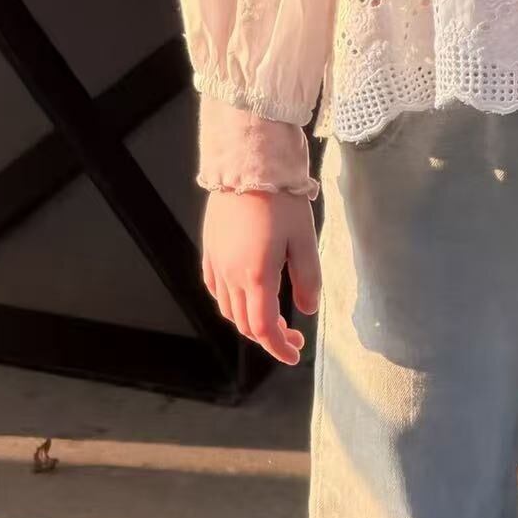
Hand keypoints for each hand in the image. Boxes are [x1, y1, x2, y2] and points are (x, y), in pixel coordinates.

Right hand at [201, 189, 321, 364]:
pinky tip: (245, 294)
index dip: (279, 347)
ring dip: (248, 321)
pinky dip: (230, 302)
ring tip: (272, 316)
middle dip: (268, 336)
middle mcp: (230, 275)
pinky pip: (215, 288)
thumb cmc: (281, 199)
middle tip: (292, 335)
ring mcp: (216, 262)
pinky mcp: (209, 248)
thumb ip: (307, 278)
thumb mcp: (304, 239)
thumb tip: (307, 310)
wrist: (248, 164)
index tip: (295, 354)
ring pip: (227, 309)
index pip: (263, 328)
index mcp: (255, 276)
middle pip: (243, 323)